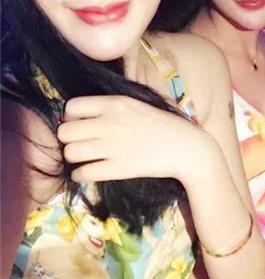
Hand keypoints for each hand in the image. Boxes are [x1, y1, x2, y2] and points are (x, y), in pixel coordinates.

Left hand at [57, 95, 212, 184]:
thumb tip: (80, 115)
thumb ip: (110, 107)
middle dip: (68, 139)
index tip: (80, 125)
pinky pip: (83, 173)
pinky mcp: (118, 169)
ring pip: (70, 153)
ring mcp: (113, 146)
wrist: (186, 147)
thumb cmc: (162, 125)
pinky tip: (87, 172)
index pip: (72, 107)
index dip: (71, 117)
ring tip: (84, 158)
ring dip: (73, 157)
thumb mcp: (136, 104)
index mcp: (115, 104)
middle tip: (79, 143)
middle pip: (65, 132)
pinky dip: (80, 174)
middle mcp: (110, 123)